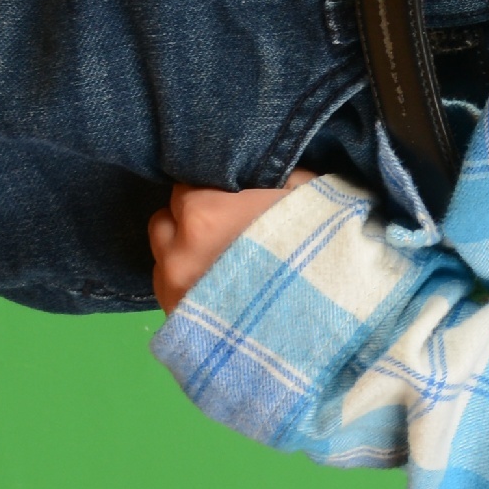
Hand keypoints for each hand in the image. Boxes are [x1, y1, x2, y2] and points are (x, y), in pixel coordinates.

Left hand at [147, 172, 314, 312]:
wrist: (326, 322)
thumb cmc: (319, 251)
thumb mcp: (305, 192)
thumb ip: (269, 174)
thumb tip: (256, 166)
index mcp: (204, 213)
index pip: (183, 187)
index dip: (211, 192)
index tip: (233, 202)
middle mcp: (179, 251)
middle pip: (166, 220)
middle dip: (190, 222)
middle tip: (227, 232)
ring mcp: (175, 290)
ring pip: (162, 256)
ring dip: (184, 253)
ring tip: (223, 263)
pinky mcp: (177, 320)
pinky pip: (167, 289)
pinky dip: (186, 284)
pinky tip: (219, 288)